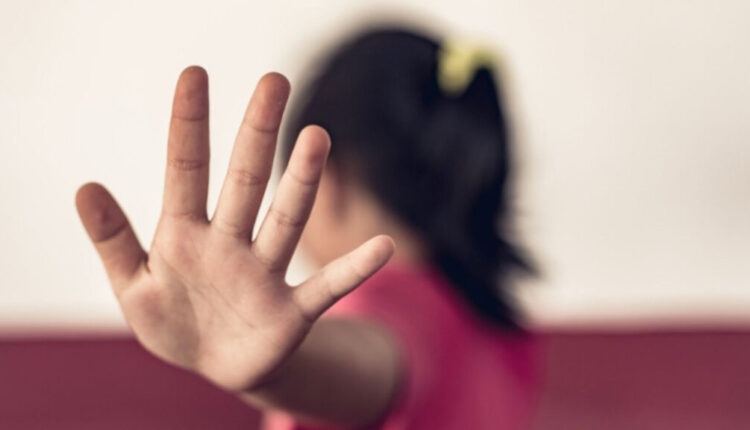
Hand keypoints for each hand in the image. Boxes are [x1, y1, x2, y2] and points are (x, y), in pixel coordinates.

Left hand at [75, 66, 393, 391]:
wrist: (213, 365)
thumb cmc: (173, 318)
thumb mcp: (133, 285)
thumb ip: (113, 240)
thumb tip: (85, 186)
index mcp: (185, 235)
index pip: (185, 171)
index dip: (188, 125)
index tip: (195, 74)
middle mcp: (230, 244)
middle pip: (246, 182)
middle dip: (257, 134)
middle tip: (274, 82)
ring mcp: (264, 274)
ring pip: (284, 221)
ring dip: (301, 184)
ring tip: (316, 138)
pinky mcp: (293, 311)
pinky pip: (328, 287)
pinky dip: (354, 269)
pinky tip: (383, 247)